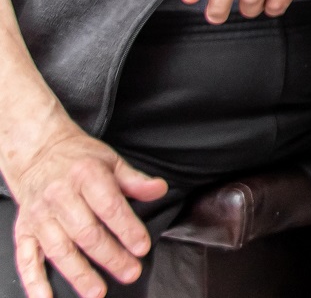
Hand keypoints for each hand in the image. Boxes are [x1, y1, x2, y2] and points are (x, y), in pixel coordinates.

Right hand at [4, 120, 163, 297]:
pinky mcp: (24, 230)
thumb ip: (135, 180)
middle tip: (130, 272)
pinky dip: (34, 282)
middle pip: (87, 233)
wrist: (37, 152)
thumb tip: (159, 189)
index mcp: (85, 177)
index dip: (127, 229)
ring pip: (60, 250)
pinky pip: (26, 258)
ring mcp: (40, 216)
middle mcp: (60, 197)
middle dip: (110, 256)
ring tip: (97, 292)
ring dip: (79, 274)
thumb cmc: (78, 159)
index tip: (141, 247)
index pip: (109, 208)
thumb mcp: (111, 161)